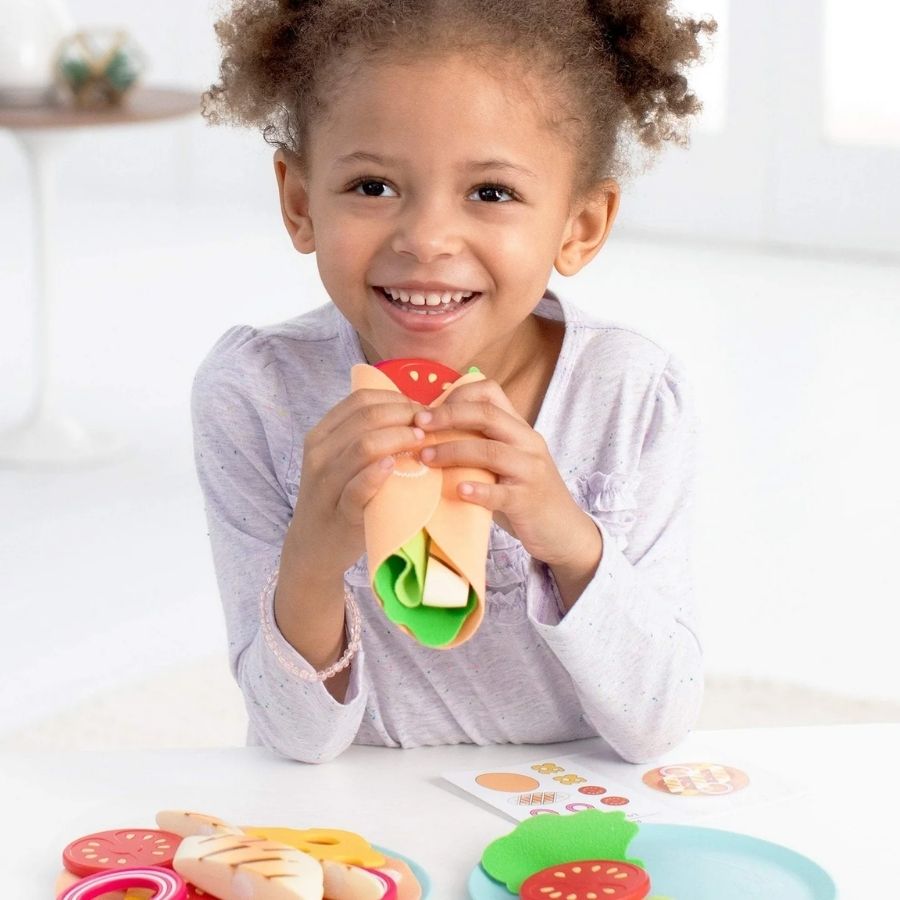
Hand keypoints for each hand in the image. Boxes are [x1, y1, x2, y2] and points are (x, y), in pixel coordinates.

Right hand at [288, 389, 425, 575]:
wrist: (313, 547)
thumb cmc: (339, 499)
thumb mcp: (343, 461)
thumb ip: (365, 436)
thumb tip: (411, 412)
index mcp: (322, 434)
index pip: (361, 400)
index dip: (396, 399)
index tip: (421, 410)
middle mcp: (319, 452)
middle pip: (367, 417)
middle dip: (404, 415)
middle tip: (429, 426)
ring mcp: (325, 482)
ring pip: (363, 446)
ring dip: (399, 438)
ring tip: (422, 443)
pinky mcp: (339, 511)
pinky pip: (358, 487)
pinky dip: (379, 473)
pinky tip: (396, 466)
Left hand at [413, 379, 600, 570]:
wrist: (564, 530)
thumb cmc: (524, 494)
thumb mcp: (507, 461)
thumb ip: (480, 444)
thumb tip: (430, 434)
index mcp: (520, 428)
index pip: (491, 393)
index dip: (457, 395)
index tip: (428, 410)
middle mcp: (528, 442)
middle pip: (487, 415)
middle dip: (448, 416)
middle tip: (417, 424)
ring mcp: (530, 471)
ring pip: (491, 451)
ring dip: (453, 451)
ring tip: (426, 458)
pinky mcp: (528, 501)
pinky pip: (501, 493)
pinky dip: (478, 491)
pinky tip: (459, 491)